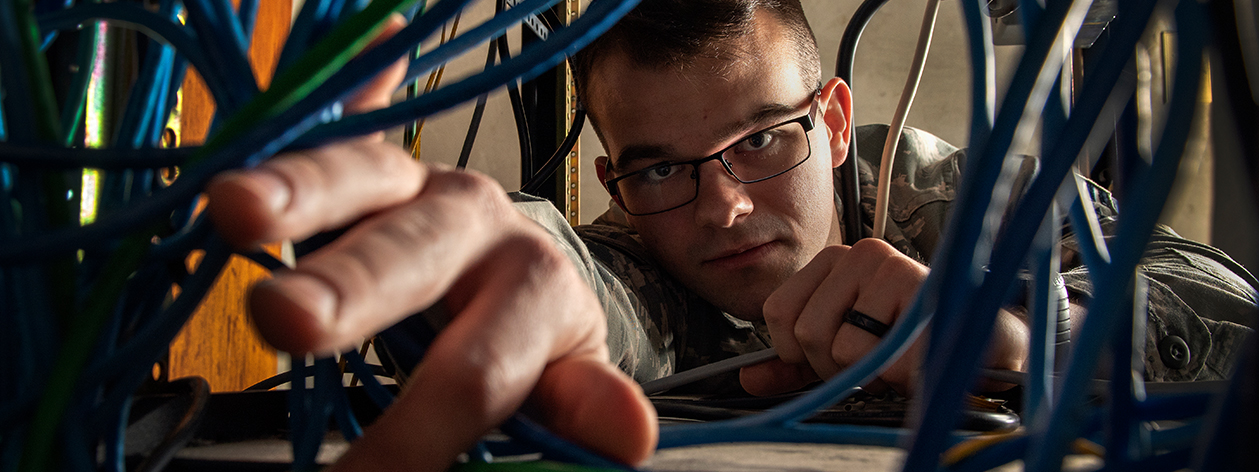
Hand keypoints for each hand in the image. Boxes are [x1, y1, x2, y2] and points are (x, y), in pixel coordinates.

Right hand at [205, 16, 655, 470]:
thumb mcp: (560, 370)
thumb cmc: (527, 333)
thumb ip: (580, 398)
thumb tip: (633, 439)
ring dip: (294, 192)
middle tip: (287, 321)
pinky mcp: (361, 161)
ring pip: (359, 176)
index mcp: (532, 285)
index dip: (415, 438)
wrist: (515, 266)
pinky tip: (254, 126)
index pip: (474, 371)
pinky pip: (326, 132)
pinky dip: (292, 127)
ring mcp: (413, 178)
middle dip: (349, 287)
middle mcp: (474, 219)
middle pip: (411, 256)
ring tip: (233, 209)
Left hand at [740, 239, 1028, 395]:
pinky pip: (886, 358)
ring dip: (872, 374)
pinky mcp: (925, 291)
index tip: (837, 356)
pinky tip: (920, 362)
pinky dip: (901, 377)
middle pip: (808, 333)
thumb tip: (747, 378)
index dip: (799, 353)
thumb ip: (794, 366)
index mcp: (833, 261)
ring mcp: (895, 267)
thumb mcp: (842, 357)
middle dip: (837, 368)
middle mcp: (860, 253)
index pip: (778, 313)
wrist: (985, 346)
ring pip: (844, 349)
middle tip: (875, 362)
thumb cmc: (908, 346)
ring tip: (899, 359)